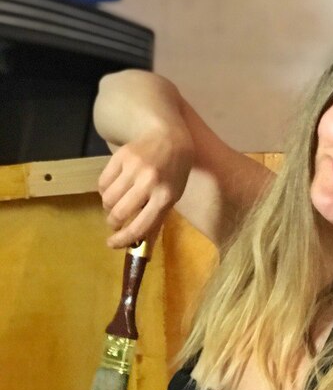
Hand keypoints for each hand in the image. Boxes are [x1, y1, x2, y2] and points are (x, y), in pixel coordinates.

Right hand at [98, 128, 193, 247]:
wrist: (170, 138)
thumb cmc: (173, 174)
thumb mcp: (171, 199)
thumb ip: (156, 222)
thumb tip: (144, 251)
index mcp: (165, 198)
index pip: (139, 226)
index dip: (122, 239)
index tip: (111, 244)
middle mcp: (149, 183)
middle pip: (119, 213)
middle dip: (113, 222)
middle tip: (114, 223)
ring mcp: (134, 168)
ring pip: (107, 198)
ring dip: (108, 207)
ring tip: (115, 204)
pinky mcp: (121, 156)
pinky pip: (102, 182)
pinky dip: (103, 190)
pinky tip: (112, 189)